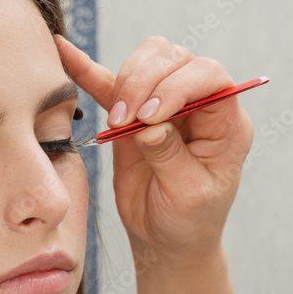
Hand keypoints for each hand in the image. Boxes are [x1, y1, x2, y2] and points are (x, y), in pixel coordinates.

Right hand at [55, 34, 253, 269]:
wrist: (166, 240)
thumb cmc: (190, 220)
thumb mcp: (188, 196)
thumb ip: (171, 158)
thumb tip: (151, 126)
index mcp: (226, 122)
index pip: (210, 77)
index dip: (178, 85)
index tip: (151, 115)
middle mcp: (201, 103)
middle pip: (176, 60)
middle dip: (146, 83)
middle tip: (125, 122)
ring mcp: (167, 103)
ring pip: (150, 60)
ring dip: (127, 82)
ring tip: (115, 121)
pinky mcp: (134, 112)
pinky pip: (112, 83)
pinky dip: (89, 69)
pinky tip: (66, 53)